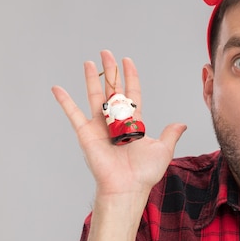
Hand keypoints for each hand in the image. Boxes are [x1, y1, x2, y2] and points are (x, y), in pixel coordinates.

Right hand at [52, 50, 186, 199]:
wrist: (127, 187)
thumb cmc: (145, 172)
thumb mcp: (163, 149)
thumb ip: (171, 134)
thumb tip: (182, 124)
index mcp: (134, 122)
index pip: (132, 92)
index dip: (130, 76)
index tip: (127, 60)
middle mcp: (116, 121)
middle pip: (113, 89)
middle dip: (111, 71)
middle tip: (107, 53)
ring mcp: (100, 126)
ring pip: (95, 96)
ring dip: (92, 79)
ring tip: (90, 62)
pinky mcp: (86, 133)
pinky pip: (73, 114)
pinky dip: (65, 101)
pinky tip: (57, 88)